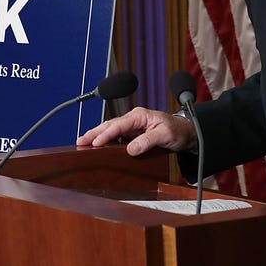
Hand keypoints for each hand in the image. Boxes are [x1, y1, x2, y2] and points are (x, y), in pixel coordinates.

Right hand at [76, 107, 196, 155]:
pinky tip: (98, 146)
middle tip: (80, 140)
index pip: (118, 125)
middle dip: (94, 132)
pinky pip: (116, 136)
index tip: (95, 142)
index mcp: (139, 116)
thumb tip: (130, 149)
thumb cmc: (177, 131)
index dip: (105, 134)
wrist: (186, 132)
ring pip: (111, 129)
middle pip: (110, 125)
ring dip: (98, 135)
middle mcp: (134, 119)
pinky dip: (106, 140)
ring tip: (84, 143)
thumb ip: (148, 141)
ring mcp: (133, 126)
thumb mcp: (164, 135)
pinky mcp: (133, 133)